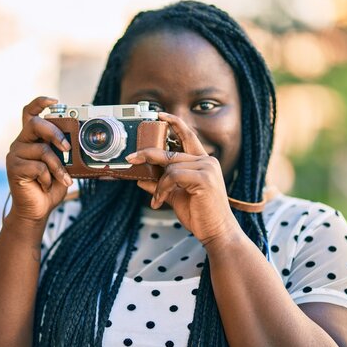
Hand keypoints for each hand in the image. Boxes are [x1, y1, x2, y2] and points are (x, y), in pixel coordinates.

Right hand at [5, 97, 72, 224]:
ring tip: (63, 178)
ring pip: (41, 150)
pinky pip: (37, 166)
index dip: (40, 103)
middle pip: (35, 123)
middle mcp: (21, 142)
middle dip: (54, 133)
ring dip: (57, 166)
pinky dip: (48, 177)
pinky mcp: (13, 168)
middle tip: (67, 148)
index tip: (55, 101)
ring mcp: (15, 154)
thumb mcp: (63, 165)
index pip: (30, 113)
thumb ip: (65, 152)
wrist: (37, 209)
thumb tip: (78, 142)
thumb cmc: (50, 185)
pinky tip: (45, 185)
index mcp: (32, 138)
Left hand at [128, 112, 236, 244]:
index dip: (174, 123)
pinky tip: (160, 202)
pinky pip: (173, 176)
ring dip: (159, 185)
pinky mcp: (204, 178)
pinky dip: (162, 189)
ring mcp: (207, 168)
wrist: (216, 232)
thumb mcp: (175, 197)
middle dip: (148, 153)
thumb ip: (161, 186)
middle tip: (131, 157)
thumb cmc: (200, 214)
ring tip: (158, 200)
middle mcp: (206, 161)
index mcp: (202, 162)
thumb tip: (141, 180)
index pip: (187, 136)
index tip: (159, 115)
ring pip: (170, 166)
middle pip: (171, 152)